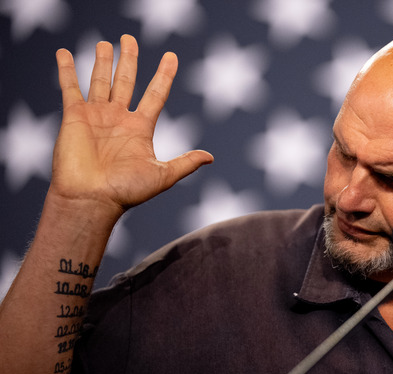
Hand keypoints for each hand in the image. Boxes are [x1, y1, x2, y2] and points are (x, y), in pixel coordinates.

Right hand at [51, 35, 212, 219]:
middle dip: (129, 59)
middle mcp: (119, 119)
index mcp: (141, 128)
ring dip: (103, 61)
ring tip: (106, 43)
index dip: (164, 75)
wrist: (91, 199)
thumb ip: (185, 163)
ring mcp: (96, 116)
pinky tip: (65, 52)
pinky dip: (67, 70)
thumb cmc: (126, 191)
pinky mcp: (74, 117)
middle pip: (127, 81)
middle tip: (129, 38)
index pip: (155, 94)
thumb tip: (210, 157)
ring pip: (101, 81)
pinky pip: (70, 88)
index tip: (172, 56)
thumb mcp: (163, 175)